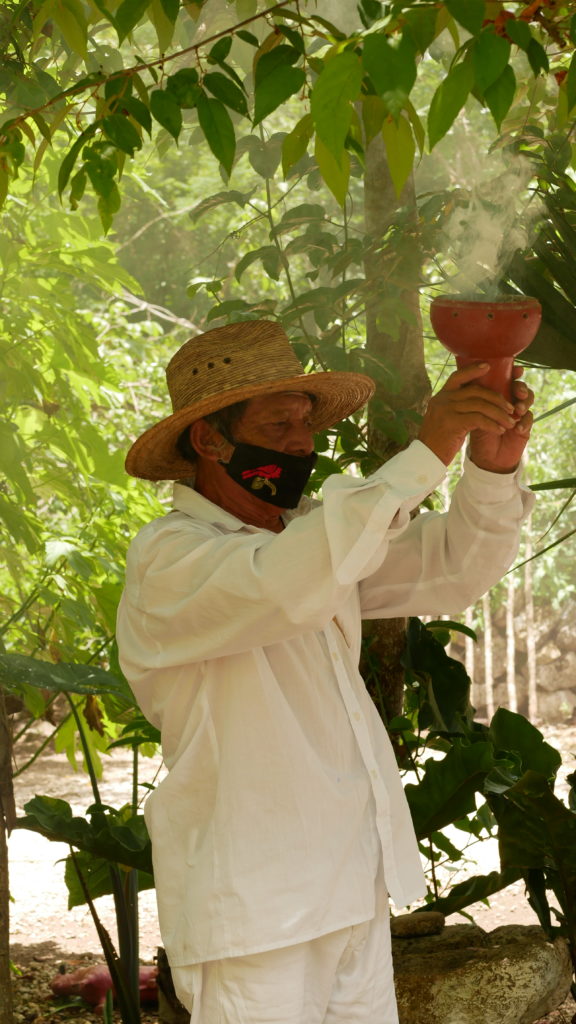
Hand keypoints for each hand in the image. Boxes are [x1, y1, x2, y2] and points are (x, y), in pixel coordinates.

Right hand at [417, 363, 533, 470]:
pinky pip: (479, 419)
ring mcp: (446, 411)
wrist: (426, 457)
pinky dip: (492, 424)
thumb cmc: (438, 440)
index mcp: (441, 396)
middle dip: (497, 398)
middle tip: (510, 408)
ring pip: (480, 405)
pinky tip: (500, 430)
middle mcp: (442, 400)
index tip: (488, 366)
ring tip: (510, 422)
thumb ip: (456, 406)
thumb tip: (477, 399)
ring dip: (499, 413)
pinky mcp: (452, 424)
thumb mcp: (444, 417)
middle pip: (475, 391)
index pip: (458, 376)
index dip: (473, 370)